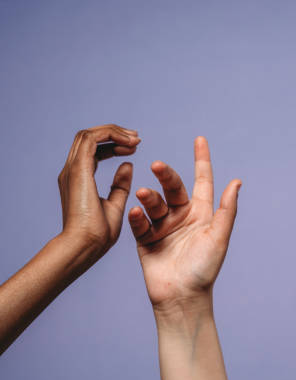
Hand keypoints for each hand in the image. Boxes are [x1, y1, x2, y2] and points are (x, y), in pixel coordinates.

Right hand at [58, 124, 139, 254]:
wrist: (85, 245)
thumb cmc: (98, 234)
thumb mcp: (115, 204)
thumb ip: (119, 185)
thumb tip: (127, 166)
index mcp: (78, 179)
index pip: (92, 151)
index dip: (112, 145)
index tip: (133, 148)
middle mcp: (72, 171)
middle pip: (89, 139)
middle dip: (113, 134)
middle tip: (137, 139)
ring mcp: (73, 169)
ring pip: (88, 135)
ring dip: (113, 132)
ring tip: (135, 139)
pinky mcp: (78, 169)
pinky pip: (91, 139)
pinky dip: (110, 135)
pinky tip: (129, 143)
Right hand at [128, 137, 240, 310]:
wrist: (182, 297)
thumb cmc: (205, 269)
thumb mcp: (219, 237)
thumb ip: (227, 209)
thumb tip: (237, 181)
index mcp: (202, 213)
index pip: (201, 181)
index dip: (201, 160)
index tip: (200, 139)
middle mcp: (182, 216)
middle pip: (173, 188)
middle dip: (166, 175)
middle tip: (158, 166)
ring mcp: (162, 227)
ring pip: (153, 203)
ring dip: (149, 197)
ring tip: (144, 195)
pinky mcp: (145, 240)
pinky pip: (139, 222)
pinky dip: (137, 216)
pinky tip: (136, 212)